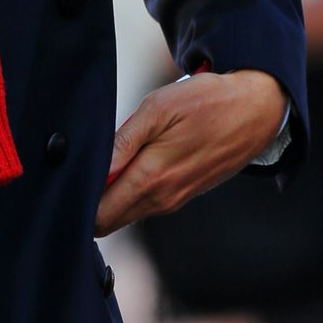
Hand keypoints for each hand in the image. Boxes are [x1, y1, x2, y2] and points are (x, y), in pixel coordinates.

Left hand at [93, 68, 287, 237]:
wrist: (256, 109)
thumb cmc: (206, 102)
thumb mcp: (158, 108)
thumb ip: (123, 142)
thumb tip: (95, 170)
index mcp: (152, 178)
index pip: (100, 215)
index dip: (78, 202)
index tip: (67, 182)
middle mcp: (162, 198)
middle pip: (109, 220)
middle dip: (89, 203)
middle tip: (79, 171)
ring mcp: (175, 199)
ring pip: (127, 212)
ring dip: (110, 196)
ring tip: (104, 162)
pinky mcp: (184, 194)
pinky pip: (146, 203)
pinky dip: (130, 191)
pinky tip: (128, 164)